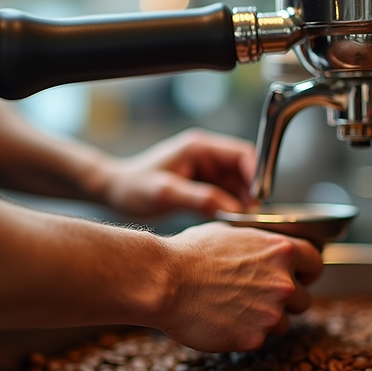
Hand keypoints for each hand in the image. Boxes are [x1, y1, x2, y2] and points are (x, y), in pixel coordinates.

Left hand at [98, 128, 256, 217]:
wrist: (113, 191)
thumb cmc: (132, 187)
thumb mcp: (164, 193)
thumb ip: (199, 199)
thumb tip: (232, 209)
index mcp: (199, 148)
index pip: (242, 154)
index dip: (256, 174)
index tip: (258, 199)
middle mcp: (206, 156)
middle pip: (245, 171)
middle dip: (251, 193)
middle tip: (248, 217)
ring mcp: (206, 171)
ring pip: (239, 186)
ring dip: (241, 203)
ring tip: (235, 222)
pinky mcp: (203, 186)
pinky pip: (228, 197)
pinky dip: (231, 209)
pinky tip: (225, 223)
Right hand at [157, 222, 323, 351]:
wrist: (164, 282)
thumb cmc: (189, 254)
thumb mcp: (232, 233)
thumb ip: (259, 245)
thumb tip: (266, 251)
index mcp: (281, 251)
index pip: (316, 263)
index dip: (306, 272)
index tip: (298, 277)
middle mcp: (284, 282)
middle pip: (304, 299)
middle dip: (286, 300)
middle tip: (257, 297)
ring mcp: (271, 313)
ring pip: (284, 323)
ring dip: (266, 319)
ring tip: (235, 309)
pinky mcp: (254, 338)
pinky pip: (259, 339)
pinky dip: (245, 334)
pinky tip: (223, 321)